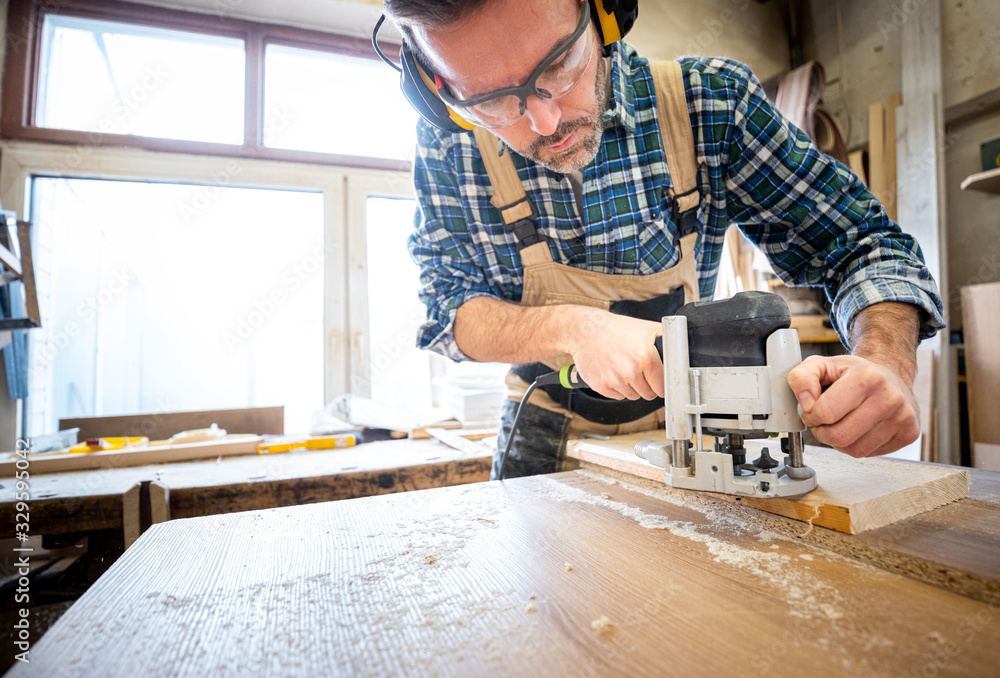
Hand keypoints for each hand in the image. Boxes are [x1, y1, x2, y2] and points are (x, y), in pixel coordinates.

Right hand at [565, 309, 663, 400]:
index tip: (660, 383)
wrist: (585, 331)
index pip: (662, 386)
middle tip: (640, 373)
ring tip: (625, 369)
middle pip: (649, 394)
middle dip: (648, 386)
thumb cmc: (615, 329)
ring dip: (632, 387)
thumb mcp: (646, 328)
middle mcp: (630, 370)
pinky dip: (618, 389)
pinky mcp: (601, 386)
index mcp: (645, 356)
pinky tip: (614, 373)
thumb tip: (682, 350)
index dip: (662, 384)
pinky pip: (618, 397)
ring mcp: (614, 379)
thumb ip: (666, 340)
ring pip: (633, 396)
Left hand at [787, 355, 919, 457]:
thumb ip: (801, 378)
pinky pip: (868, 454)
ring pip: (854, 449)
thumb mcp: (822, 365)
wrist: (889, 376)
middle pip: (839, 436)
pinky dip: (854, 446)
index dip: (811, 415)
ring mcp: (903, 417)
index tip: (813, 409)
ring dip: (837, 441)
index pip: (826, 412)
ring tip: (840, 423)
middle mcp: (890, 397)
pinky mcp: (909, 434)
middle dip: (822, 432)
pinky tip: (857, 429)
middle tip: (823, 421)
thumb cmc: (854, 373)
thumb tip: (805, 403)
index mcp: (867, 377)